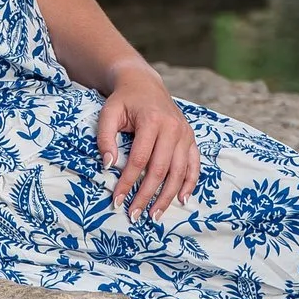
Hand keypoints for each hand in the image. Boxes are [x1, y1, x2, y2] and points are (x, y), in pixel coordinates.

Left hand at [95, 67, 200, 220]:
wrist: (144, 84)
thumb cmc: (123, 100)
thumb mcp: (108, 113)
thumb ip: (105, 138)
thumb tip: (109, 166)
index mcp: (152, 120)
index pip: (139, 159)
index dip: (127, 183)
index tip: (116, 200)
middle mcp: (173, 128)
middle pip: (160, 170)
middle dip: (146, 195)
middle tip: (134, 215)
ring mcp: (185, 133)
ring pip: (179, 172)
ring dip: (167, 197)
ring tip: (155, 215)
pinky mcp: (191, 138)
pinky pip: (194, 165)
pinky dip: (189, 183)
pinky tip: (181, 200)